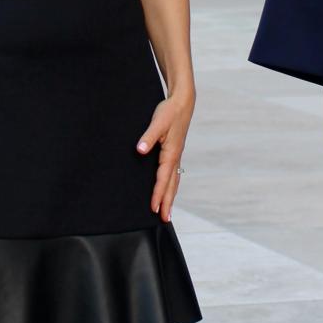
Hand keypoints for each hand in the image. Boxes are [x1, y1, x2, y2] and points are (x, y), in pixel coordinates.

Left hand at [136, 89, 194, 220]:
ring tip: (168, 212)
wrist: (182, 102)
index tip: (154, 208)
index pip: (163, 178)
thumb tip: (140, 150)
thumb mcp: (158, 122)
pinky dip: (171, 185)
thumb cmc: (169, 111)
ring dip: (170, 196)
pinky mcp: (175, 152)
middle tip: (164, 220)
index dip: (158, 194)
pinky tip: (169, 189)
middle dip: (167, 202)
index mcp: (171, 152)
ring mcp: (177, 155)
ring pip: (174, 181)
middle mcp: (175, 157)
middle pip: (171, 185)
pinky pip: (174, 174)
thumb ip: (148, 136)